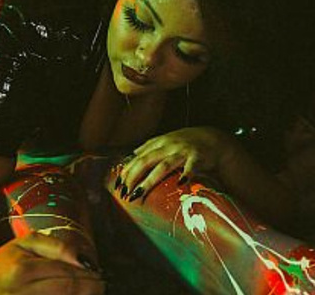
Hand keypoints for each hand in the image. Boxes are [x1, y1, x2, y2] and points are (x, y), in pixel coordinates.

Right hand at [0, 232, 104, 294]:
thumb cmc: (9, 259)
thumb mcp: (30, 241)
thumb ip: (58, 247)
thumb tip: (83, 260)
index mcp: (21, 272)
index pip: (66, 276)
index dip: (88, 276)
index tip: (99, 273)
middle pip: (67, 294)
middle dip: (88, 289)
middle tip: (99, 284)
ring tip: (87, 290)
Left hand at [117, 126, 231, 200]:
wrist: (213, 138)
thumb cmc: (186, 141)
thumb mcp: (166, 140)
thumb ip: (150, 147)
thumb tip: (132, 155)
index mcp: (159, 143)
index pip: (138, 157)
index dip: (127, 170)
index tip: (118, 184)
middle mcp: (168, 146)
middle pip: (146, 161)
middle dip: (133, 177)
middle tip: (124, 192)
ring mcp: (182, 151)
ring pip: (163, 166)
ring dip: (150, 180)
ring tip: (139, 193)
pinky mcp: (198, 158)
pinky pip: (191, 166)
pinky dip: (186, 174)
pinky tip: (180, 183)